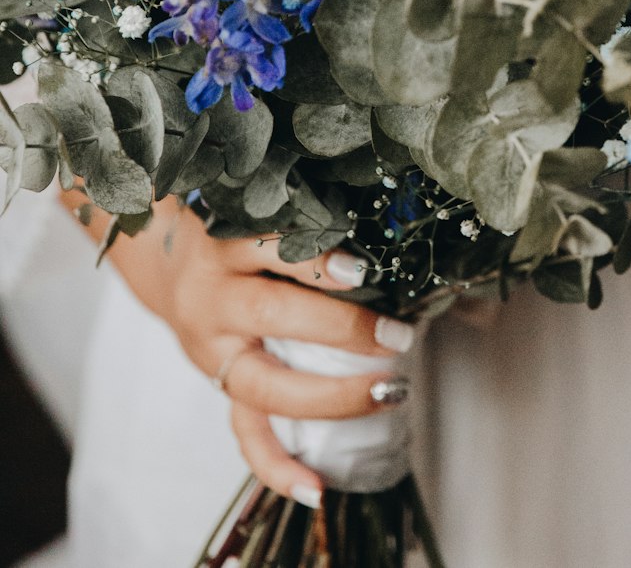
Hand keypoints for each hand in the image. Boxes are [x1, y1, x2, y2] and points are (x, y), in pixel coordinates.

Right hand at [61, 191, 411, 503]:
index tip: (364, 269)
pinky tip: (315, 488)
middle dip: (340, 327)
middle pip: (272, 312)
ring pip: (263, 383)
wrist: (167, 262)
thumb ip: (301, 216)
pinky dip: (278, 465)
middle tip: (397, 335)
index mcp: (225, 242)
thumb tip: (383, 228)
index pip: (269, 245)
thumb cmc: (231, 230)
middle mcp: (214, 297)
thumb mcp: (253, 209)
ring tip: (386, 393)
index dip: (315, 260)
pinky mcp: (218, 386)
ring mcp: (213, 350)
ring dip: (329, 395)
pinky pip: (244, 433)